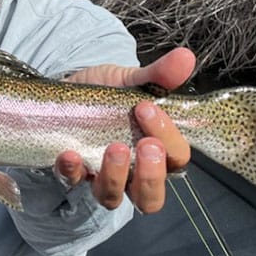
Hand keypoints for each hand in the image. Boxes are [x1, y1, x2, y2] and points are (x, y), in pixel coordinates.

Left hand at [55, 46, 194, 213]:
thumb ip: (159, 74)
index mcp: (157, 152)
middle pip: (150, 198)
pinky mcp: (71, 172)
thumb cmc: (109, 92)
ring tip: (115, 148)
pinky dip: (71, 170)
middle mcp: (132, 173)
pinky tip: (70, 153)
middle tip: (144, 144)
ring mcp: (100, 176)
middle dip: (151, 176)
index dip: (168, 138)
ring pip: (112, 197)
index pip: (175, 158)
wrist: (69, 87)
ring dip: (115, 176)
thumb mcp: (132, 80)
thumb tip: (186, 57)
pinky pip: (71, 181)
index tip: (148, 108)